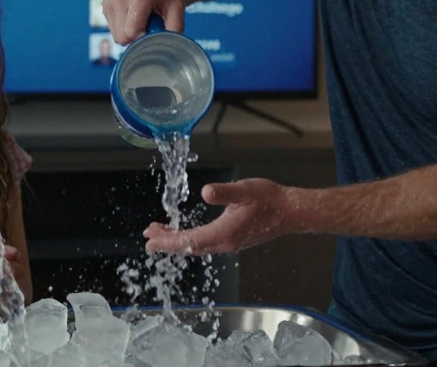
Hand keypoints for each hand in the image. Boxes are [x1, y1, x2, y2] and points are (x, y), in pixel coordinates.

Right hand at [101, 0, 185, 43]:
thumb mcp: (177, 6)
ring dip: (129, 32)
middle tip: (147, 25)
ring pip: (116, 35)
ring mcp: (110, 0)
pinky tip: (132, 16)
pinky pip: (112, 28)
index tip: (152, 31)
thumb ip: (175, 26)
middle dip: (135, 37)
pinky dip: (123, 27)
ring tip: (140, 19)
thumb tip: (168, 45)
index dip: (142, 39)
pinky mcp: (106, 4)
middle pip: (121, 37)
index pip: (130, 32)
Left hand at [143, 178, 294, 253]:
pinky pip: (204, 243)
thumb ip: (225, 192)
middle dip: (167, 242)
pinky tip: (183, 232)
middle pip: (189, 246)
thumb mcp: (246, 190)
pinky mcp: (231, 239)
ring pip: (196, 245)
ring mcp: (228, 243)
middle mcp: (224, 243)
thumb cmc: (269, 199)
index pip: (190, 240)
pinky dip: (188, 238)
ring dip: (176, 240)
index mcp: (225, 233)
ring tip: (158, 232)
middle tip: (147, 238)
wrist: (289, 212)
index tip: (150, 241)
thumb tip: (206, 192)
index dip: (168, 241)